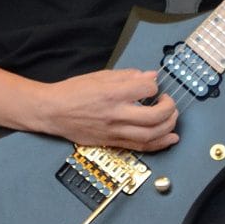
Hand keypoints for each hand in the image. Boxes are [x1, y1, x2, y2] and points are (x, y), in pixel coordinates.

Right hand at [37, 68, 179, 151]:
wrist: (52, 111)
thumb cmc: (72, 92)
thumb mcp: (100, 76)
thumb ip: (127, 76)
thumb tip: (150, 76)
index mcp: (111, 93)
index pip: (146, 89)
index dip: (154, 86)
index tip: (152, 85)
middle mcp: (115, 114)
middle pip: (154, 116)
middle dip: (169, 108)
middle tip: (168, 101)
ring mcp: (114, 131)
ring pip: (151, 135)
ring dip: (168, 127)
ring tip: (172, 118)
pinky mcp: (111, 142)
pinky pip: (141, 147)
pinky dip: (159, 143)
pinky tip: (170, 138)